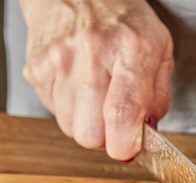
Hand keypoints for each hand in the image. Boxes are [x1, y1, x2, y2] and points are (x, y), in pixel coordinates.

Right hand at [20, 0, 173, 160]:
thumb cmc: (122, 19)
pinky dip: (66, 106)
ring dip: (85, 121)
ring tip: (94, 93)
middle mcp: (91, 55)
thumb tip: (147, 133)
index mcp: (131, 50)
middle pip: (90, 134)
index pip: (121, 114)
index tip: (128, 149)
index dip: (125, 144)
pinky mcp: (36, 68)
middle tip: (113, 117)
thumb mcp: (159, 48)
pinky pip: (52, 112)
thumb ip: (158, 95)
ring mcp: (58, 62)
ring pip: (69, 128)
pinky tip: (76, 83)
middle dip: (104, 136)